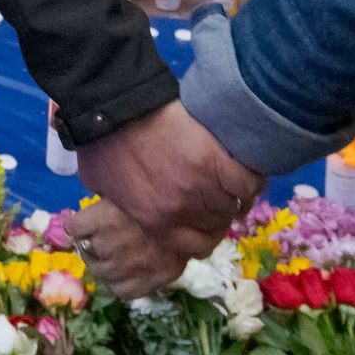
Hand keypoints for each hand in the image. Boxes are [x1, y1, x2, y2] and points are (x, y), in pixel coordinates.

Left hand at [73, 101, 263, 286]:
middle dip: (221, 211)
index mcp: (156, 223)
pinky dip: (252, 178)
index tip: (209, 219)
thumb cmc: (102, 145)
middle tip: (220, 192)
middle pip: (219, 223)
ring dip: (236, 193)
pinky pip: (248, 181)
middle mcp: (182, 212)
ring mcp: (201, 187)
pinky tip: (247, 169)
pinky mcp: (215, 160)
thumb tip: (137, 211)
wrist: (112, 108)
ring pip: (234, 202)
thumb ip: (126, 206)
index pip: (198, 246)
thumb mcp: (102, 187)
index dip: (207, 232)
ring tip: (234, 178)